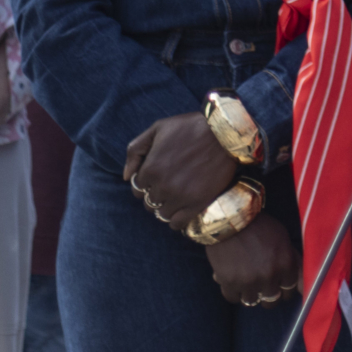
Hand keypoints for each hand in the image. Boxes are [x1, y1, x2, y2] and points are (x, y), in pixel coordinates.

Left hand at [125, 113, 239, 229]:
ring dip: (166, 206)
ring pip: (161, 214)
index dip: (146, 182)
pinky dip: (176, 219)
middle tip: (169, 183)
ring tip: (178, 194)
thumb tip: (126, 176)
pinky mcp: (197, 204)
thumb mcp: (158, 128)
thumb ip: (135, 150)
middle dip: (155, 194)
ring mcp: (180, 197)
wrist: (225, 133)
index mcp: (151, 168)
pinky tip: (183, 207)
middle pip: (148, 203)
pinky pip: (177, 224)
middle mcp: (163, 186)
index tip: (157, 176)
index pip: (137, 188)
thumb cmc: (190, 127)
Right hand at [207, 215, 302, 306]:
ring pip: (253, 301)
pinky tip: (233, 280)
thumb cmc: (258, 225)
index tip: (279, 285)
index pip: (290, 289)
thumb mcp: (282, 238)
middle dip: (268, 294)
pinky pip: (233, 298)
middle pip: (272, 301)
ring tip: (246, 280)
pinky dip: (233, 292)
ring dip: (250, 292)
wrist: (230, 217)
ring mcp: (249, 281)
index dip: (284, 288)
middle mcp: (270, 275)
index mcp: (286, 263)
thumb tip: (301, 284)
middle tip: (262, 285)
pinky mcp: (229, 283)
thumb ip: (292, 261)